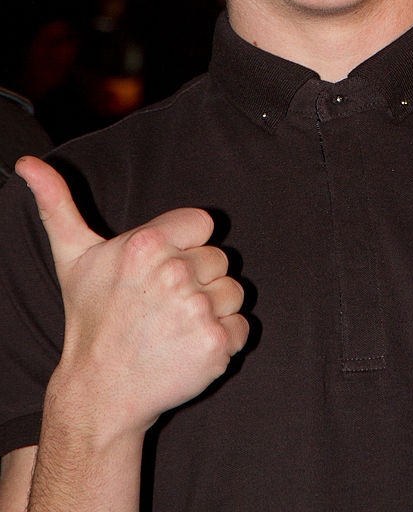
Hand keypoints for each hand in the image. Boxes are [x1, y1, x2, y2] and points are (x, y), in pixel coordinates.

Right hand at [15, 156, 248, 433]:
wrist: (100, 392)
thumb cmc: (90, 318)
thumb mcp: (73, 256)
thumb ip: (57, 203)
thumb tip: (27, 162)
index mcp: (147, 244)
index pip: (203, 224)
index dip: (186, 245)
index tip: (161, 269)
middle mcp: (174, 273)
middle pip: (219, 258)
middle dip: (198, 278)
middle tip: (163, 303)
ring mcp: (197, 311)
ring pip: (233, 292)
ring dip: (213, 308)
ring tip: (175, 325)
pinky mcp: (215, 344)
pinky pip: (243, 327)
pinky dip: (224, 338)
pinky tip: (189, 346)